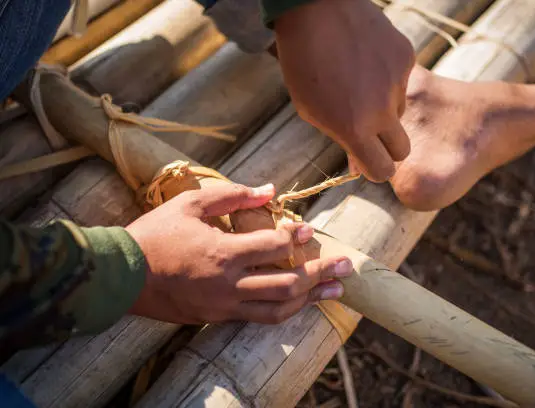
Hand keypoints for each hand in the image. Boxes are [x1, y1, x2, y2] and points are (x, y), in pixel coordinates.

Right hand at [126, 183, 351, 324]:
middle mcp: (228, 284)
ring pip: (278, 308)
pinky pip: (259, 318)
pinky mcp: (218, 317)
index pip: (272, 246)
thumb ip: (233, 195)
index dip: (295, 237)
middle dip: (320, 274)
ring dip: (311, 299)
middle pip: (286, 284)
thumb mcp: (191, 204)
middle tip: (346, 267)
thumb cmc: (156, 234)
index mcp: (222, 252)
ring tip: (336, 291)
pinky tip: (302, 302)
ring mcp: (224, 306)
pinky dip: (284, 310)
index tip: (310, 230)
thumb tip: (270, 190)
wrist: (123, 276)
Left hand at [275, 0, 414, 181]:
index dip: (377, 169)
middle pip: (402, 149)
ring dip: (384, 106)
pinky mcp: (407, 57)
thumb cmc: (304, 64)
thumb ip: (341, 137)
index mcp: (355, 129)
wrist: (316, 10)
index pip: (383, 171)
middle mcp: (383, 110)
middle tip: (370, 129)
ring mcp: (398, 82)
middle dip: (388, 146)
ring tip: (358, 83)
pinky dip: (387, 78)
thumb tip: (361, 162)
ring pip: (400, 111)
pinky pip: (402, 81)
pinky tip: (366, 61)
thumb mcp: (312, 110)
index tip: (370, 161)